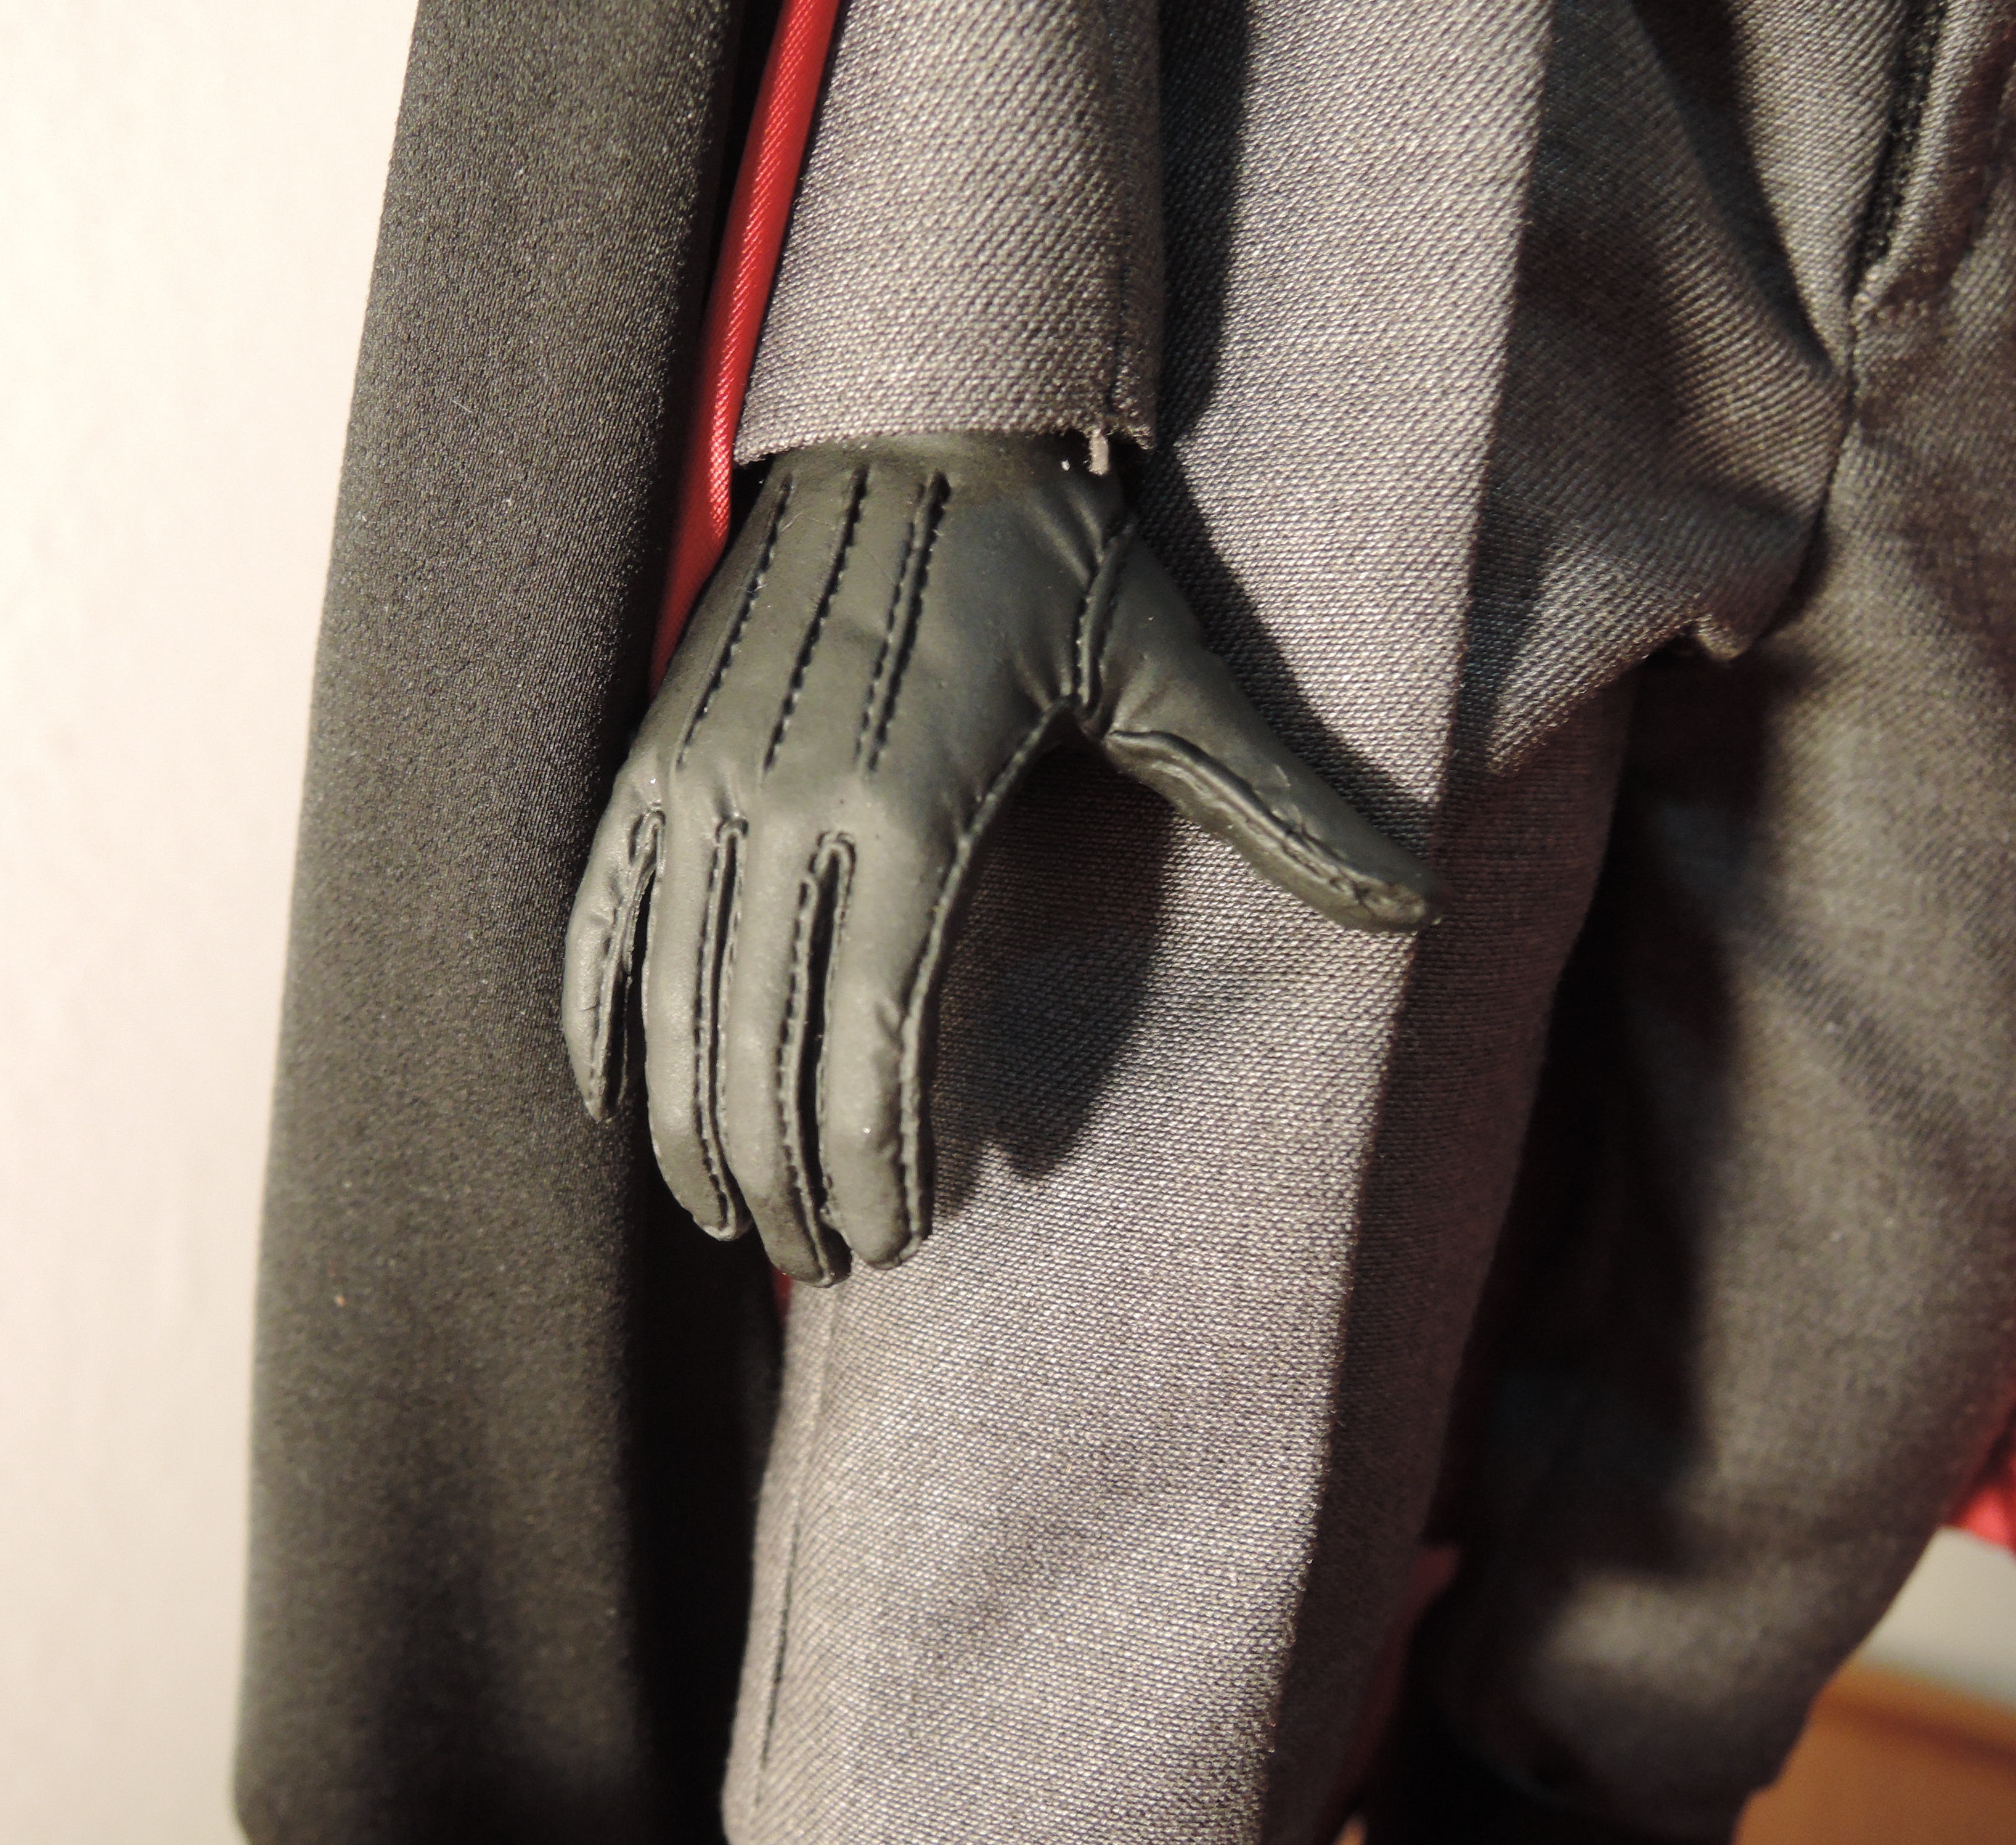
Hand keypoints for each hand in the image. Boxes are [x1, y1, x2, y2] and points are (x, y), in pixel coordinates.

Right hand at [563, 433, 1440, 1281]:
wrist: (916, 412)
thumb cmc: (1051, 553)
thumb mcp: (1171, 673)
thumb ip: (1275, 802)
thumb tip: (1417, 903)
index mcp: (910, 810)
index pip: (870, 1043)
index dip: (874, 1161)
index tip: (896, 1239)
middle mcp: (787, 807)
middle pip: (762, 1048)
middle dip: (789, 1177)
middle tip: (826, 1261)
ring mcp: (705, 780)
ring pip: (676, 1002)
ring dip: (694, 1128)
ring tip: (730, 1219)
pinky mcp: (657, 751)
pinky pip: (604, 910)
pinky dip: (598, 1012)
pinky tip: (607, 1098)